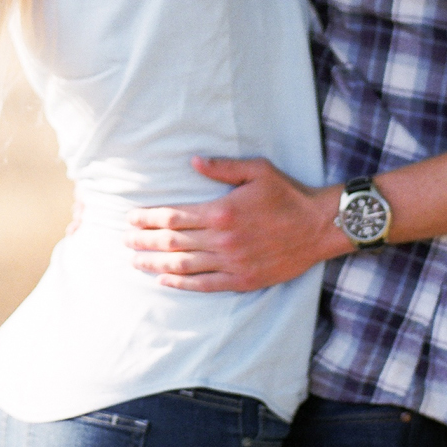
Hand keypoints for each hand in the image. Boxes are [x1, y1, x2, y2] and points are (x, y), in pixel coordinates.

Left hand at [123, 156, 345, 292]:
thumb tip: (193, 161)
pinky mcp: (243, 279)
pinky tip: (165, 281)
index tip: (131, 218)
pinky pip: (204, 285)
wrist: (321, 226)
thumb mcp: (258, 171)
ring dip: (155, 264)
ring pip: (183, 266)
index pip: (173, 217)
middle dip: (144, 242)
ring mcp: (233, 263)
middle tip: (125, 241)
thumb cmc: (290, 195)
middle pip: (172, 243)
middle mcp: (223, 240)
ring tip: (136, 261)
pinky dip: (181, 284)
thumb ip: (223, 168)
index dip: (147, 219)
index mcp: (223, 211)